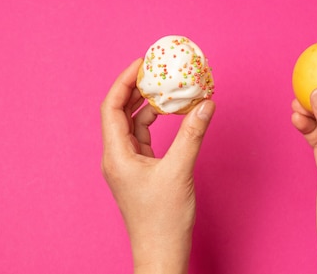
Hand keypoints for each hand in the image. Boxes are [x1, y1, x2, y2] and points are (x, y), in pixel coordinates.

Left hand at [101, 58, 215, 273]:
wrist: (162, 252)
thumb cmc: (163, 220)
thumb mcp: (180, 171)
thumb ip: (192, 134)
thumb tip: (205, 104)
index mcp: (117, 155)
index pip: (111, 107)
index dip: (124, 82)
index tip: (141, 64)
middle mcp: (118, 156)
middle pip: (120, 112)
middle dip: (136, 89)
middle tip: (156, 71)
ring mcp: (128, 163)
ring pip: (133, 124)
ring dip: (148, 105)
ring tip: (168, 89)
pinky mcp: (141, 170)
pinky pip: (144, 136)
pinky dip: (157, 122)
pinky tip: (172, 114)